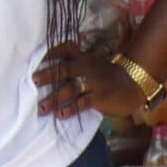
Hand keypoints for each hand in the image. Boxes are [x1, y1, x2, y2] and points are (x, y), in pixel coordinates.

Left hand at [35, 40, 152, 120]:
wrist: (133, 85)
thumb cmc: (107, 76)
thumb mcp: (92, 64)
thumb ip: (73, 63)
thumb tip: (45, 69)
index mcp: (83, 59)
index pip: (65, 51)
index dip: (50, 53)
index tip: (33, 58)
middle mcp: (87, 68)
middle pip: (64, 70)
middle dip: (48, 75)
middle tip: (33, 81)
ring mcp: (94, 83)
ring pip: (70, 89)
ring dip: (54, 98)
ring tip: (41, 107)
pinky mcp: (101, 97)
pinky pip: (83, 103)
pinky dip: (71, 109)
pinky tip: (61, 114)